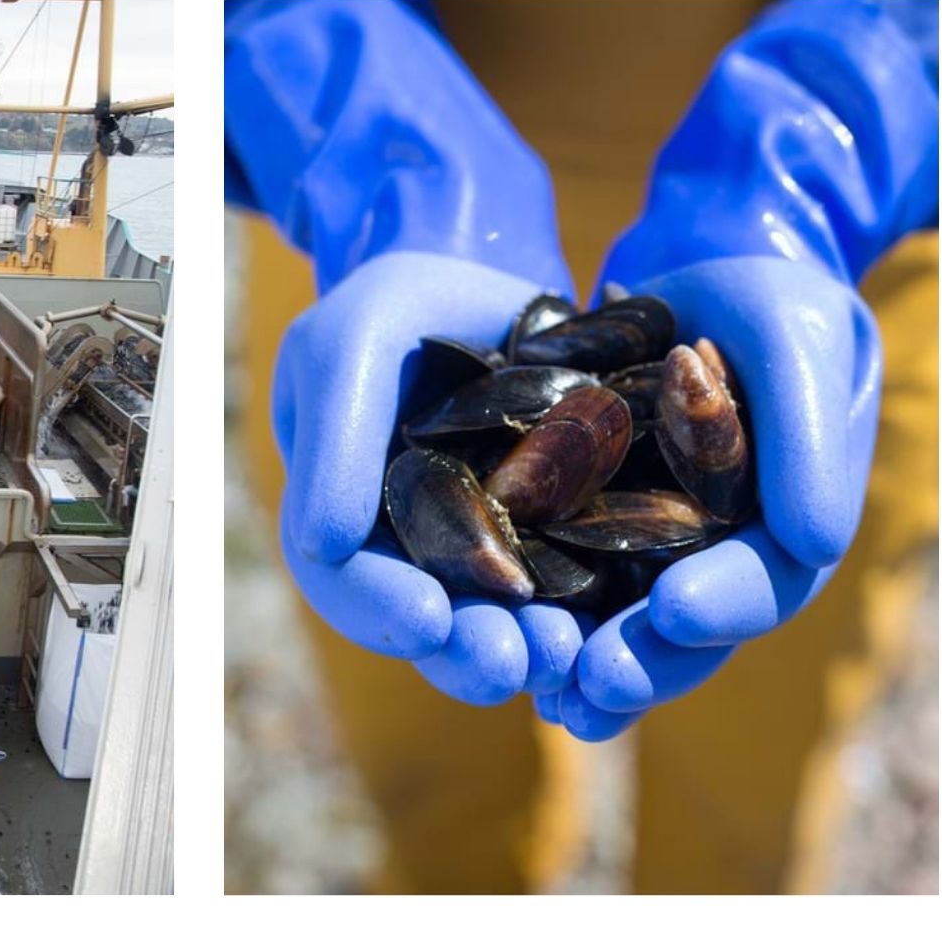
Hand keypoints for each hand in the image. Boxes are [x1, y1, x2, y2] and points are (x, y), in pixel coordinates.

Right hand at [276, 254, 591, 706]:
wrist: (488, 279)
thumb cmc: (401, 309)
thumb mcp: (351, 347)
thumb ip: (334, 438)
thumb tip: (325, 545)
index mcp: (342, 514)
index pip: (342, 578)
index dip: (377, 607)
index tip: (428, 619)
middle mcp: (406, 549)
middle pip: (423, 623)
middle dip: (463, 651)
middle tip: (511, 662)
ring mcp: (480, 551)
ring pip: (496, 624)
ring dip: (527, 647)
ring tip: (567, 656)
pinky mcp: (553, 541)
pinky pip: (569, 592)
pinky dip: (589, 615)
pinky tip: (616, 624)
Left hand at [553, 263, 879, 739]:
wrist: (694, 253)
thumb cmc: (765, 292)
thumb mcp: (800, 337)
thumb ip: (809, 433)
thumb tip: (814, 543)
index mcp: (783, 520)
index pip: (766, 577)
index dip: (728, 601)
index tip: (678, 611)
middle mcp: (715, 546)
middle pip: (687, 624)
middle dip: (646, 657)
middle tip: (596, 682)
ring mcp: (646, 537)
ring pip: (618, 616)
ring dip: (584, 659)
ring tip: (548, 693)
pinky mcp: (581, 514)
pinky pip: (553, 570)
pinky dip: (527, 605)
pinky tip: (490, 636)